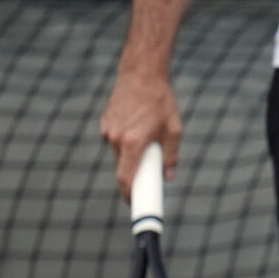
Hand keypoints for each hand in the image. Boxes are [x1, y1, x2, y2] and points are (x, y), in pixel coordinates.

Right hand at [99, 68, 180, 199]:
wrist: (141, 74)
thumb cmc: (160, 101)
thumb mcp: (173, 129)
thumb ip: (171, 155)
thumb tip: (168, 176)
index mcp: (133, 142)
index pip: (125, 179)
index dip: (129, 195)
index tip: (134, 204)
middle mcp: (116, 138)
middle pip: (123, 167)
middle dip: (136, 172)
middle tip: (152, 170)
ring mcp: (108, 130)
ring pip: (119, 154)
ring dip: (132, 154)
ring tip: (148, 135)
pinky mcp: (104, 123)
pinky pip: (115, 140)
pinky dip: (126, 141)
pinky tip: (137, 125)